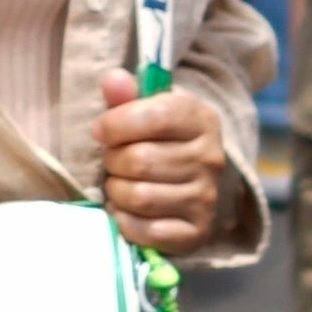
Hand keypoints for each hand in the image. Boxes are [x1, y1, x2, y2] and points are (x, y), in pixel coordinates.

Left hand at [93, 81, 243, 257]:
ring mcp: (207, 198)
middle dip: (112, 161)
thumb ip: (125, 96)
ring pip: (141, 197)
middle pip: (141, 160)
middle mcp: (211, 159)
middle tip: (113, 162)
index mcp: (201, 120)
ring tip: (119, 185)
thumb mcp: (144, 112)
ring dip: (116, 193)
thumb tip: (113, 79)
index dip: (117, 124)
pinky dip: (125, 222)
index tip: (101, 131)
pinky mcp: (198, 233)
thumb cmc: (156, 141)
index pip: (156, 116)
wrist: (186, 185)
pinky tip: (126, 211)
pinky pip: (148, 232)